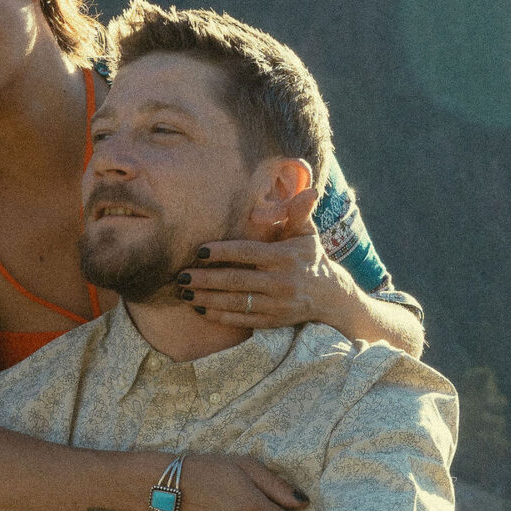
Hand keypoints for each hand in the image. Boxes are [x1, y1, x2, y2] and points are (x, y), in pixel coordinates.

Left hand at [176, 225, 348, 335]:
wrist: (330, 296)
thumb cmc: (310, 257)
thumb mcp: (307, 233)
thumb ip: (299, 212)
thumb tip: (308, 189)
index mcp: (285, 257)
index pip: (248, 253)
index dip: (223, 252)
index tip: (199, 251)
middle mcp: (280, 282)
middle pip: (236, 281)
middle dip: (206, 279)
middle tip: (181, 276)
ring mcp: (276, 304)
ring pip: (236, 302)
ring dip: (207, 298)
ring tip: (184, 293)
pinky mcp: (273, 321)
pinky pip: (242, 320)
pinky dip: (221, 316)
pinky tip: (201, 309)